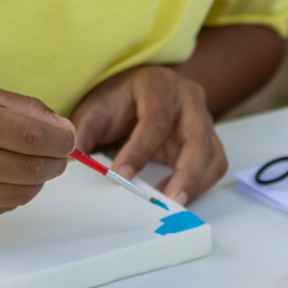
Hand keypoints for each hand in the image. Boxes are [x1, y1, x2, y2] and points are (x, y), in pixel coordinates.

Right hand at [0, 85, 74, 223]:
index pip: (30, 135)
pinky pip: (3, 208)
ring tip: (30, 161)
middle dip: (56, 160)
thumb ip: (19, 107)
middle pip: (31, 168)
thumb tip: (64, 130)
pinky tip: (3, 175)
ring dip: (39, 178)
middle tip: (59, 151)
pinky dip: (15, 192)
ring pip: (22, 193)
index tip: (69, 137)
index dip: (60, 139)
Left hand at [70, 66, 227, 206]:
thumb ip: (83, 133)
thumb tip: (73, 161)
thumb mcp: (94, 109)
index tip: (120, 175)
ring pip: (212, 154)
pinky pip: (214, 165)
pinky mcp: (207, 139)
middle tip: (169, 201)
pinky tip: (176, 194)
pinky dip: (200, 184)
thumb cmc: (118, 98)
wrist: (137, 89)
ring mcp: (202, 119)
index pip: (156, 119)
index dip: (139, 151)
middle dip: (186, 173)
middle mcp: (188, 99)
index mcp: (158, 84)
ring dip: (196, 182)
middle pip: (197, 138)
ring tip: (172, 203)